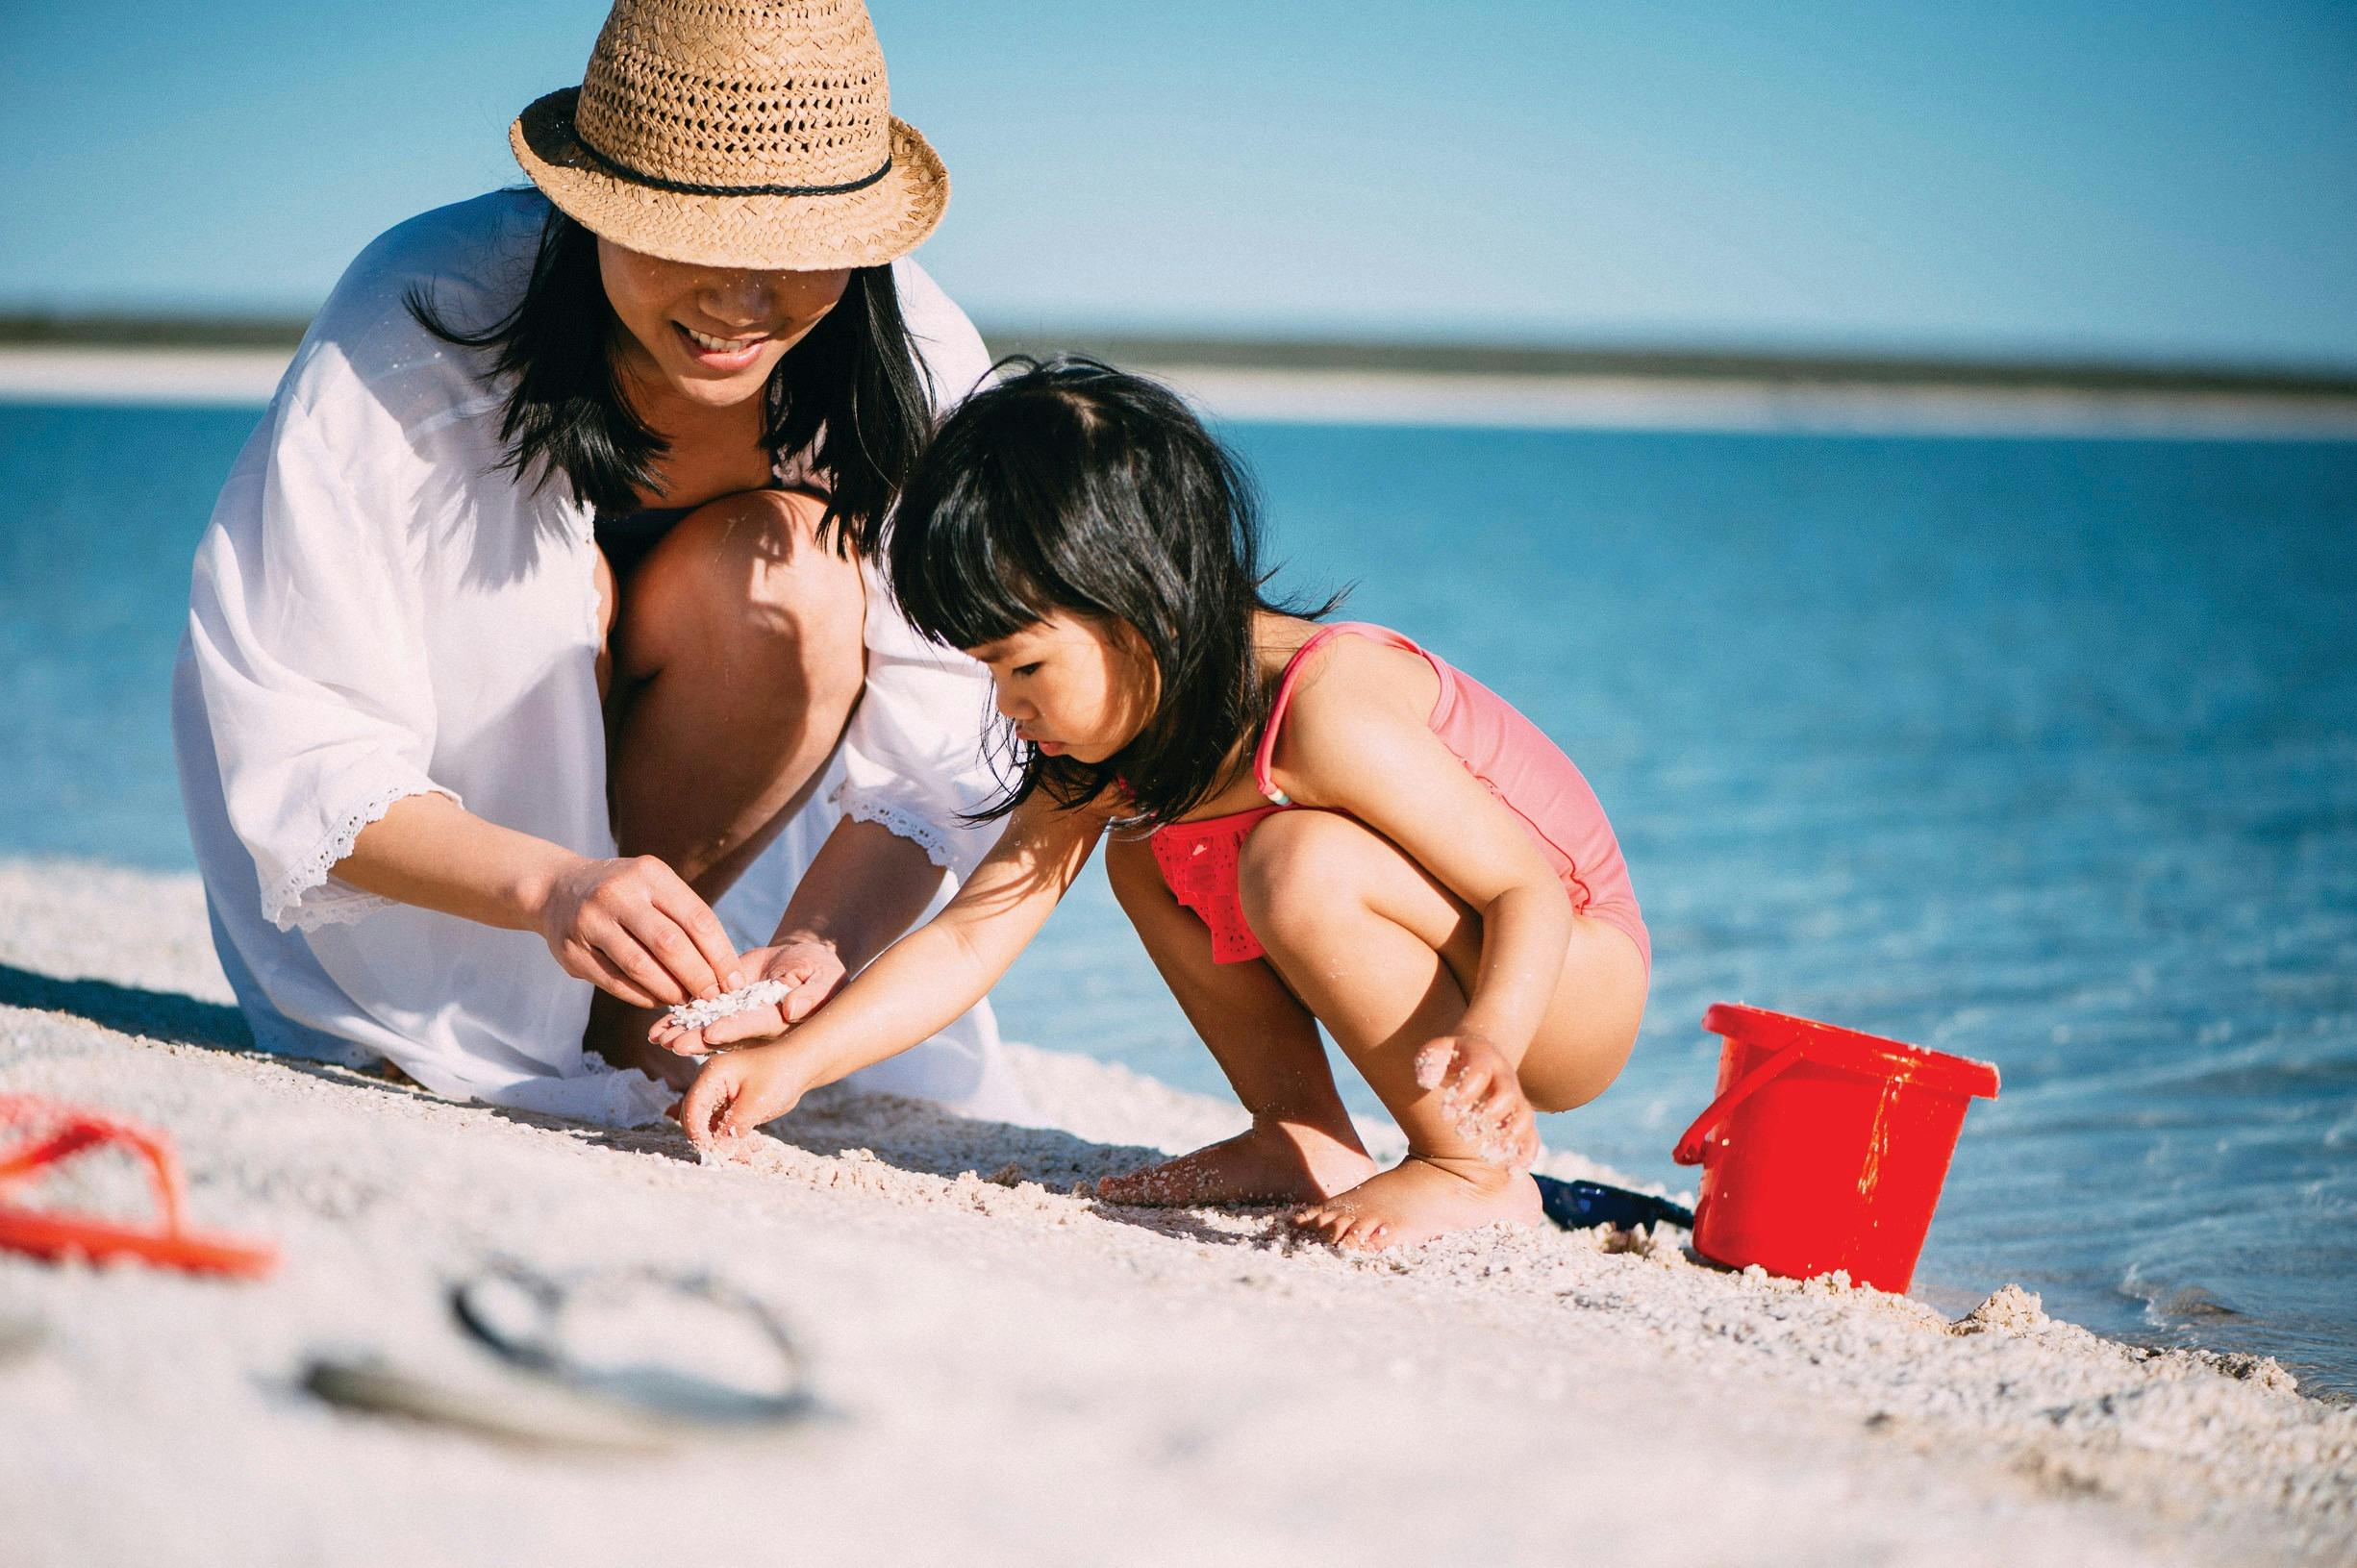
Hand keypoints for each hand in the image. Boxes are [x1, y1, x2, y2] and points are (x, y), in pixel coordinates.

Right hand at [530, 854, 740, 1009]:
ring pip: (639, 966)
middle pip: (669, 944)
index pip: (697, 918)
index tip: (733, 981)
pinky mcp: (571, 951)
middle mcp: (618, 893)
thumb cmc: (625, 893)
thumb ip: (685, 918)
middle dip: (698, 977)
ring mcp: (590, 921)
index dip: (720, 954)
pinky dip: (641, 996)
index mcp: (649, 873)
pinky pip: (614, 981)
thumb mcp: (654, 885)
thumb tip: (723, 969)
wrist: (558, 888)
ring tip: (686, 1000)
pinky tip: (657, 1000)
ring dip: (670, 990)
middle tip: (713, 997)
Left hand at [646, 938, 847, 1056]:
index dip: (733, 1030)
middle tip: (671, 1044)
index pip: (754, 1026)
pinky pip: (700, 1012)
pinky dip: (680, 1018)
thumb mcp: (825, 979)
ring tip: (657, 1037)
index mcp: (779, 1022)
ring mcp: (738, 1018)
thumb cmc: (822, 971)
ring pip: (706, 1027)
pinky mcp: (725, 1006)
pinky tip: (658, 1025)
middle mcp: (755, 1027)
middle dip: (697, 1039)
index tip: (711, 1033)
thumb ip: (813, 994)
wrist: (803, 960)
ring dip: (682, 1032)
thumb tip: (793, 1009)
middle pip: (724, 1034)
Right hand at [678, 1044, 812, 1150]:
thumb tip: (718, 1151)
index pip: (692, 1106)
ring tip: (747, 1156)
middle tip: (732, 1157)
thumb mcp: (756, 1103)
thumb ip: (734, 1127)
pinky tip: (751, 1149)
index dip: (696, 1132)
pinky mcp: (729, 1106)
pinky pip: (724, 1128)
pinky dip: (734, 1140)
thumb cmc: (779, 1075)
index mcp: (712, 1074)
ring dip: (725, 1144)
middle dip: (711, 1141)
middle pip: (697, 1119)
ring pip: (711, 1128)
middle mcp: (711, 1083)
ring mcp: (719, 1095)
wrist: (799, 1066)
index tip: (710, 1151)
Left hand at [1413, 1029, 1542, 1170]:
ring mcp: (1515, 1098)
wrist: (1472, 1063)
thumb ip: (1429, 1060)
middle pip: (1507, 1094)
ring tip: (1489, 1154)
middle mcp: (1503, 1077)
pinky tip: (1513, 1170)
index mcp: (1483, 1057)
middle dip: (1488, 1115)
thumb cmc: (1447, 1061)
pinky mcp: (1520, 1120)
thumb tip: (1426, 1080)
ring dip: (1509, 1136)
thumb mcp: (1436, 1053)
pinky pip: (1531, 1137)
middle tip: (1463, 1132)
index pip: (1480, 1071)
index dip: (1466, 1091)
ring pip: (1524, 1116)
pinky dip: (1525, 1154)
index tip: (1446, 1112)